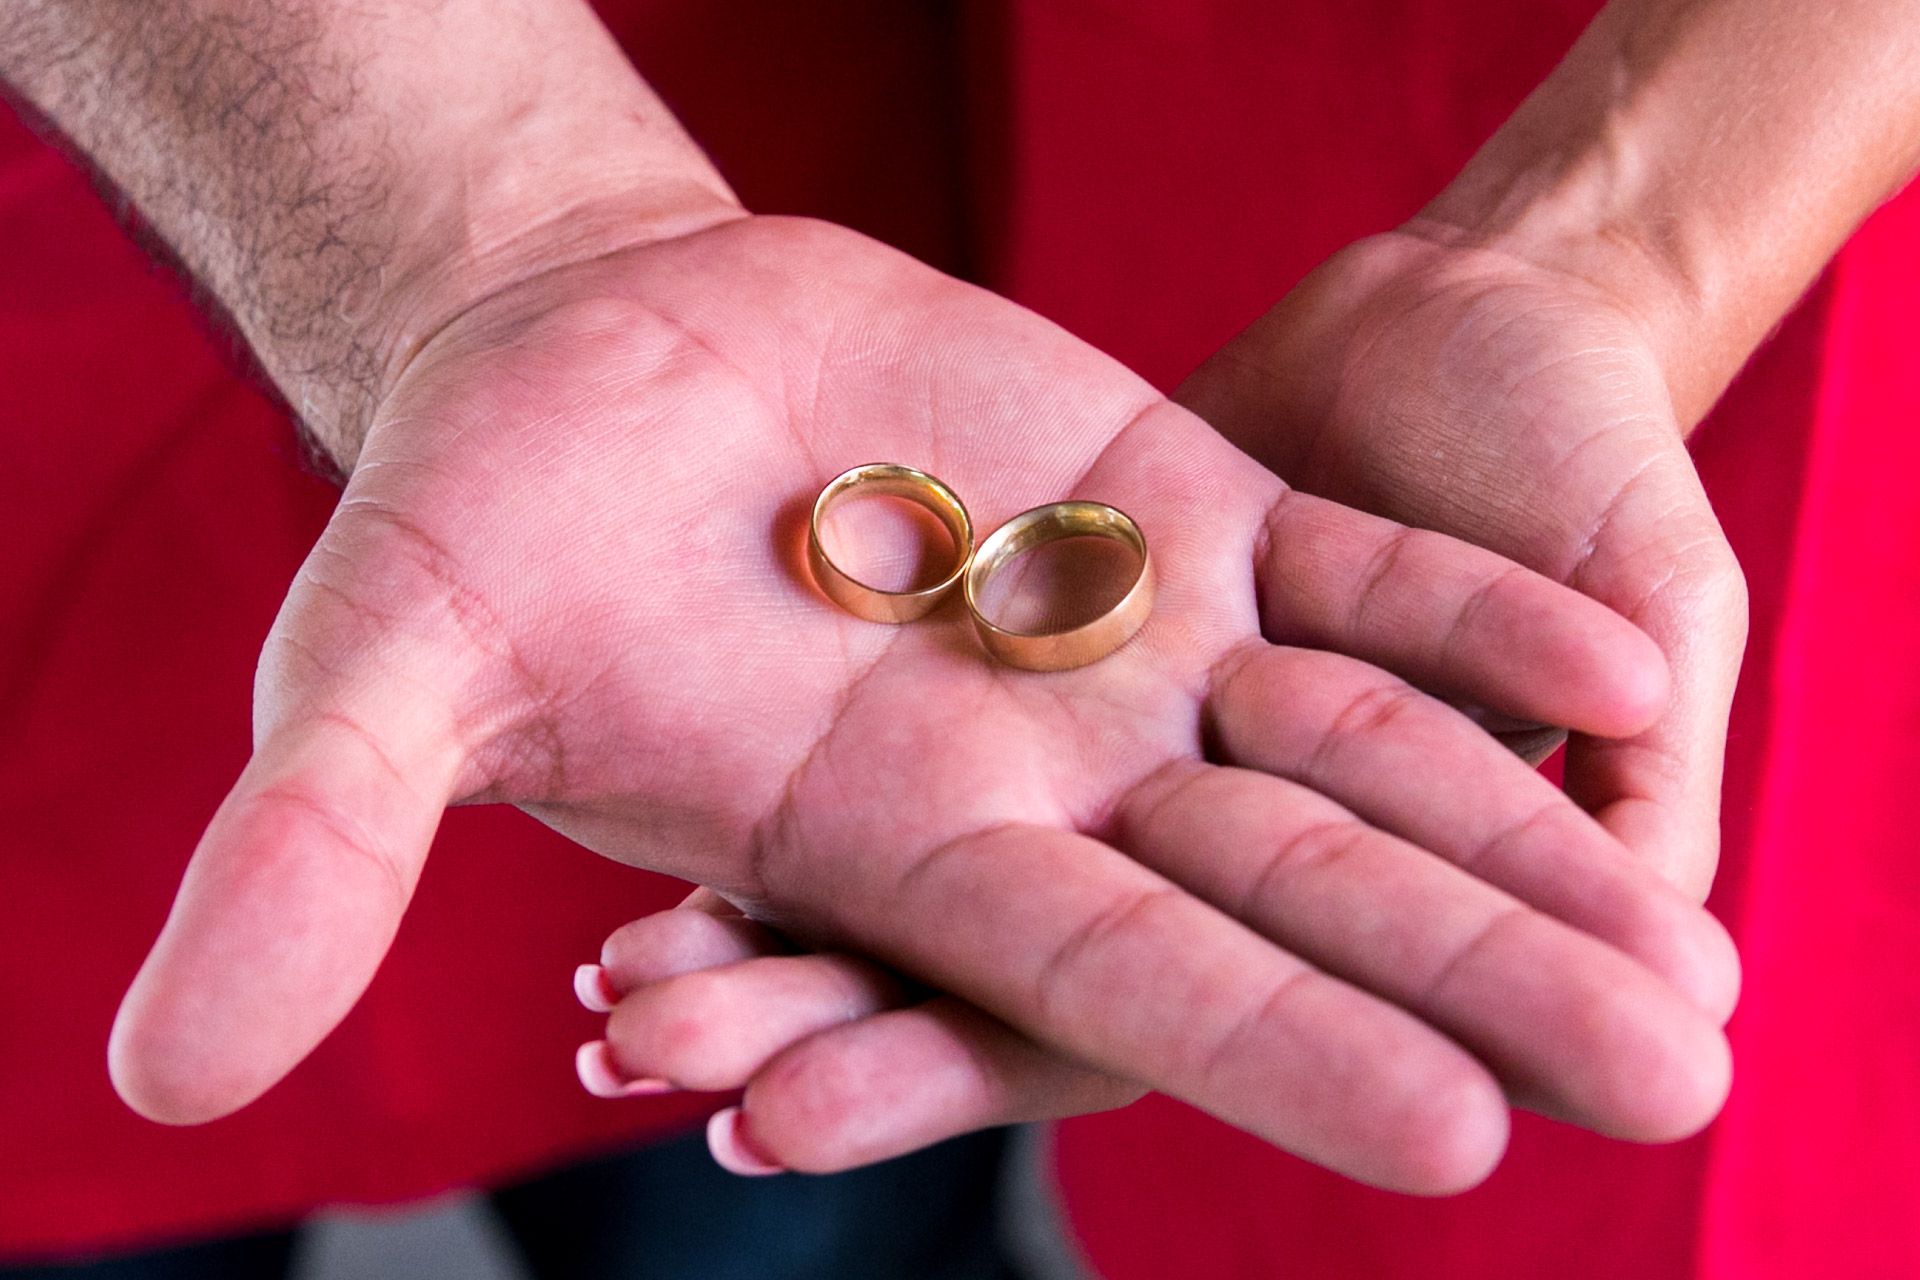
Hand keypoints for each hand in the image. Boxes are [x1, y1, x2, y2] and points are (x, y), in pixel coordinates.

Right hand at [110, 213, 1730, 1193]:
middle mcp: (1035, 774)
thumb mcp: (387, 675)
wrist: (591, 357)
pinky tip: (1628, 675)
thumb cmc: (480, 523)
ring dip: (1528, 831)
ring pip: (1358, 754)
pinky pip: (1353, 580)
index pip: (1099, 974)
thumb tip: (159, 1087)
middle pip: (1289, 894)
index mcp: (884, 842)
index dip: (1265, 1041)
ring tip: (1703, 925)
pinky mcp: (1165, 510)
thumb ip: (314, 860)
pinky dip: (1476, 618)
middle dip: (1479, 978)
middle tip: (1681, 1077)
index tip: (1453, 1135)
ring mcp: (1123, 641)